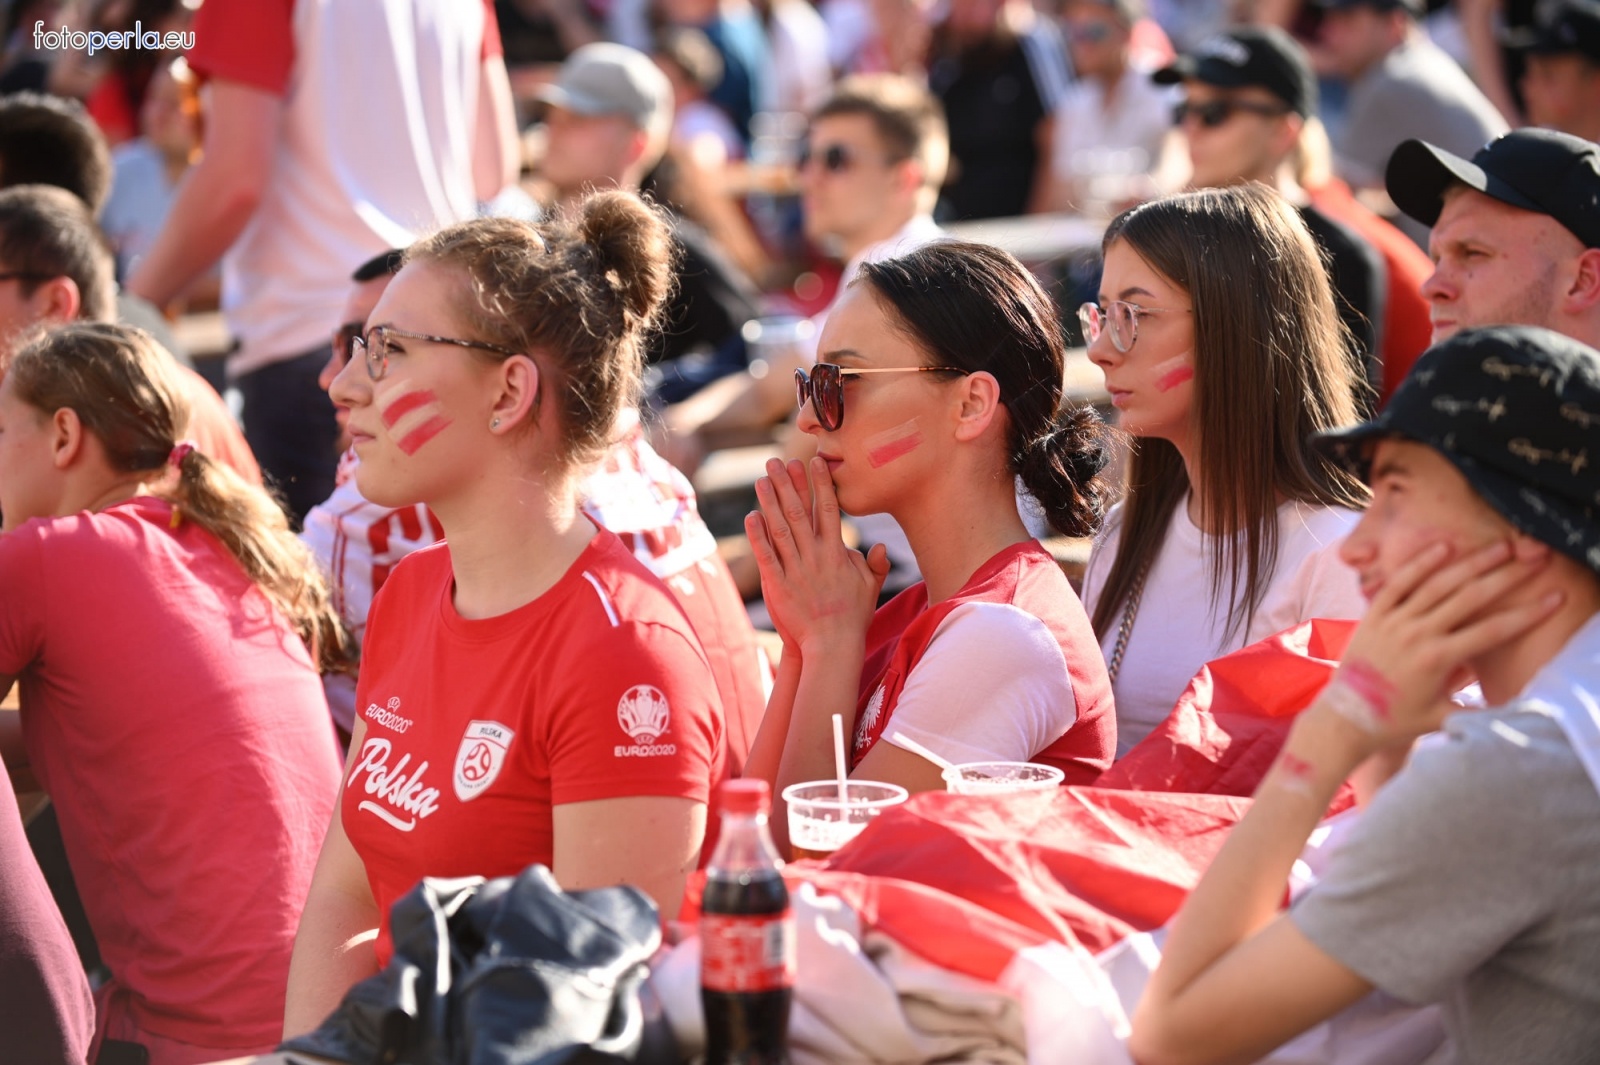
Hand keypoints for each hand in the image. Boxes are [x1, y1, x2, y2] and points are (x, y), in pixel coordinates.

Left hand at [745, 457, 888, 653]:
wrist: (832, 646)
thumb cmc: (852, 617)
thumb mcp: (869, 588)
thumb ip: (873, 564)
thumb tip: (879, 545)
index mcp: (837, 553)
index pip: (828, 510)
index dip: (820, 484)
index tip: (814, 461)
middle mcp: (816, 556)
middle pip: (799, 512)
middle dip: (787, 484)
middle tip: (776, 461)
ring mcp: (796, 570)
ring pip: (780, 529)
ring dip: (769, 502)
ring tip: (761, 479)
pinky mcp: (779, 585)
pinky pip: (767, 556)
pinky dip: (758, 536)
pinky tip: (751, 516)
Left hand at [1323, 538, 1562, 751]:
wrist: (1345, 718)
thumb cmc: (1395, 722)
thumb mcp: (1442, 717)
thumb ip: (1479, 710)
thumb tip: (1519, 709)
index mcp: (1437, 660)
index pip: (1492, 630)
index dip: (1527, 614)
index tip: (1553, 598)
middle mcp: (1416, 635)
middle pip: (1469, 598)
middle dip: (1505, 577)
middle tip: (1532, 559)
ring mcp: (1393, 622)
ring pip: (1436, 584)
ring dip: (1470, 563)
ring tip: (1499, 547)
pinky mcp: (1373, 616)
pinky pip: (1398, 584)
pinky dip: (1419, 564)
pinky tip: (1443, 548)